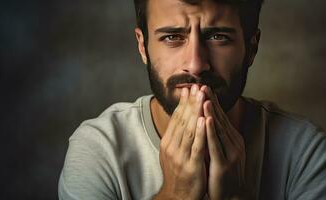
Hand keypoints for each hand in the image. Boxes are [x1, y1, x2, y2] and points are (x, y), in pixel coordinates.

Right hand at [154, 85, 206, 199]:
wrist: (177, 196)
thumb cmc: (178, 173)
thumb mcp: (173, 152)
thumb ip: (177, 136)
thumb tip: (180, 118)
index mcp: (168, 143)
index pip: (176, 119)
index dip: (183, 103)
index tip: (189, 88)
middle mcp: (172, 147)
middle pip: (182, 120)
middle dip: (190, 102)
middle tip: (196, 85)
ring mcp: (181, 156)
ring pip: (189, 129)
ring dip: (196, 111)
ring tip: (202, 96)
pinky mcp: (191, 165)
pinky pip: (197, 146)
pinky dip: (201, 132)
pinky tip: (206, 120)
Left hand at [201, 86, 248, 199]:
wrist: (229, 195)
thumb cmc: (220, 171)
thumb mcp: (217, 149)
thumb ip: (212, 134)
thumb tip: (203, 118)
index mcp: (230, 138)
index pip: (219, 116)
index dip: (210, 101)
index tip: (202, 86)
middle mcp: (232, 142)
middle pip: (220, 118)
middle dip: (210, 101)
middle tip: (202, 85)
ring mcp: (230, 152)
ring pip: (218, 129)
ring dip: (211, 112)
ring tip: (204, 97)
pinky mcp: (224, 163)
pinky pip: (215, 145)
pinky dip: (211, 131)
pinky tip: (207, 120)